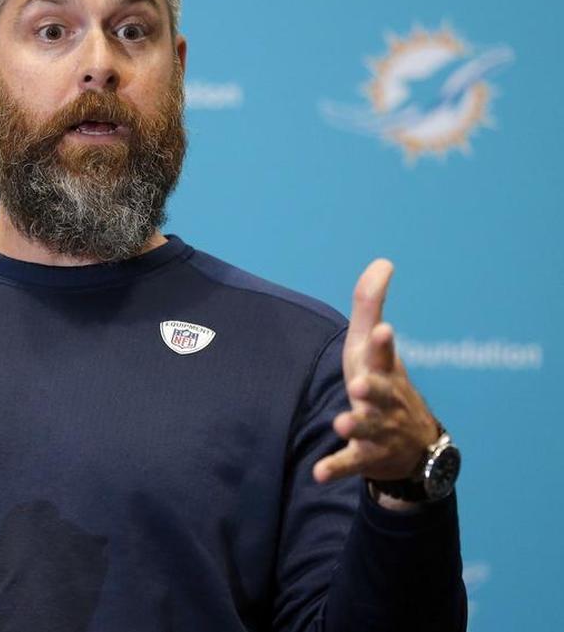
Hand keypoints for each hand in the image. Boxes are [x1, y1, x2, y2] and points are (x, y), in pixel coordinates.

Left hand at [313, 259, 439, 484]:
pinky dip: (336, 468)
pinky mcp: (367, 456)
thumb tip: (382, 262)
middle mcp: (386, 400)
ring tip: (341, 423)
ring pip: (368, 428)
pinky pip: (351, 463)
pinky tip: (319, 473)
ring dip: (356, 425)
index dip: (383, 343)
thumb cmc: (385, 384)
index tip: (382, 330)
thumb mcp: (373, 347)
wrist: (416, 449)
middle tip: (360, 384)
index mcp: (385, 371)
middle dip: (374, 388)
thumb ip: (370, 306)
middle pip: (382, 392)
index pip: (385, 354)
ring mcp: (379, 430)